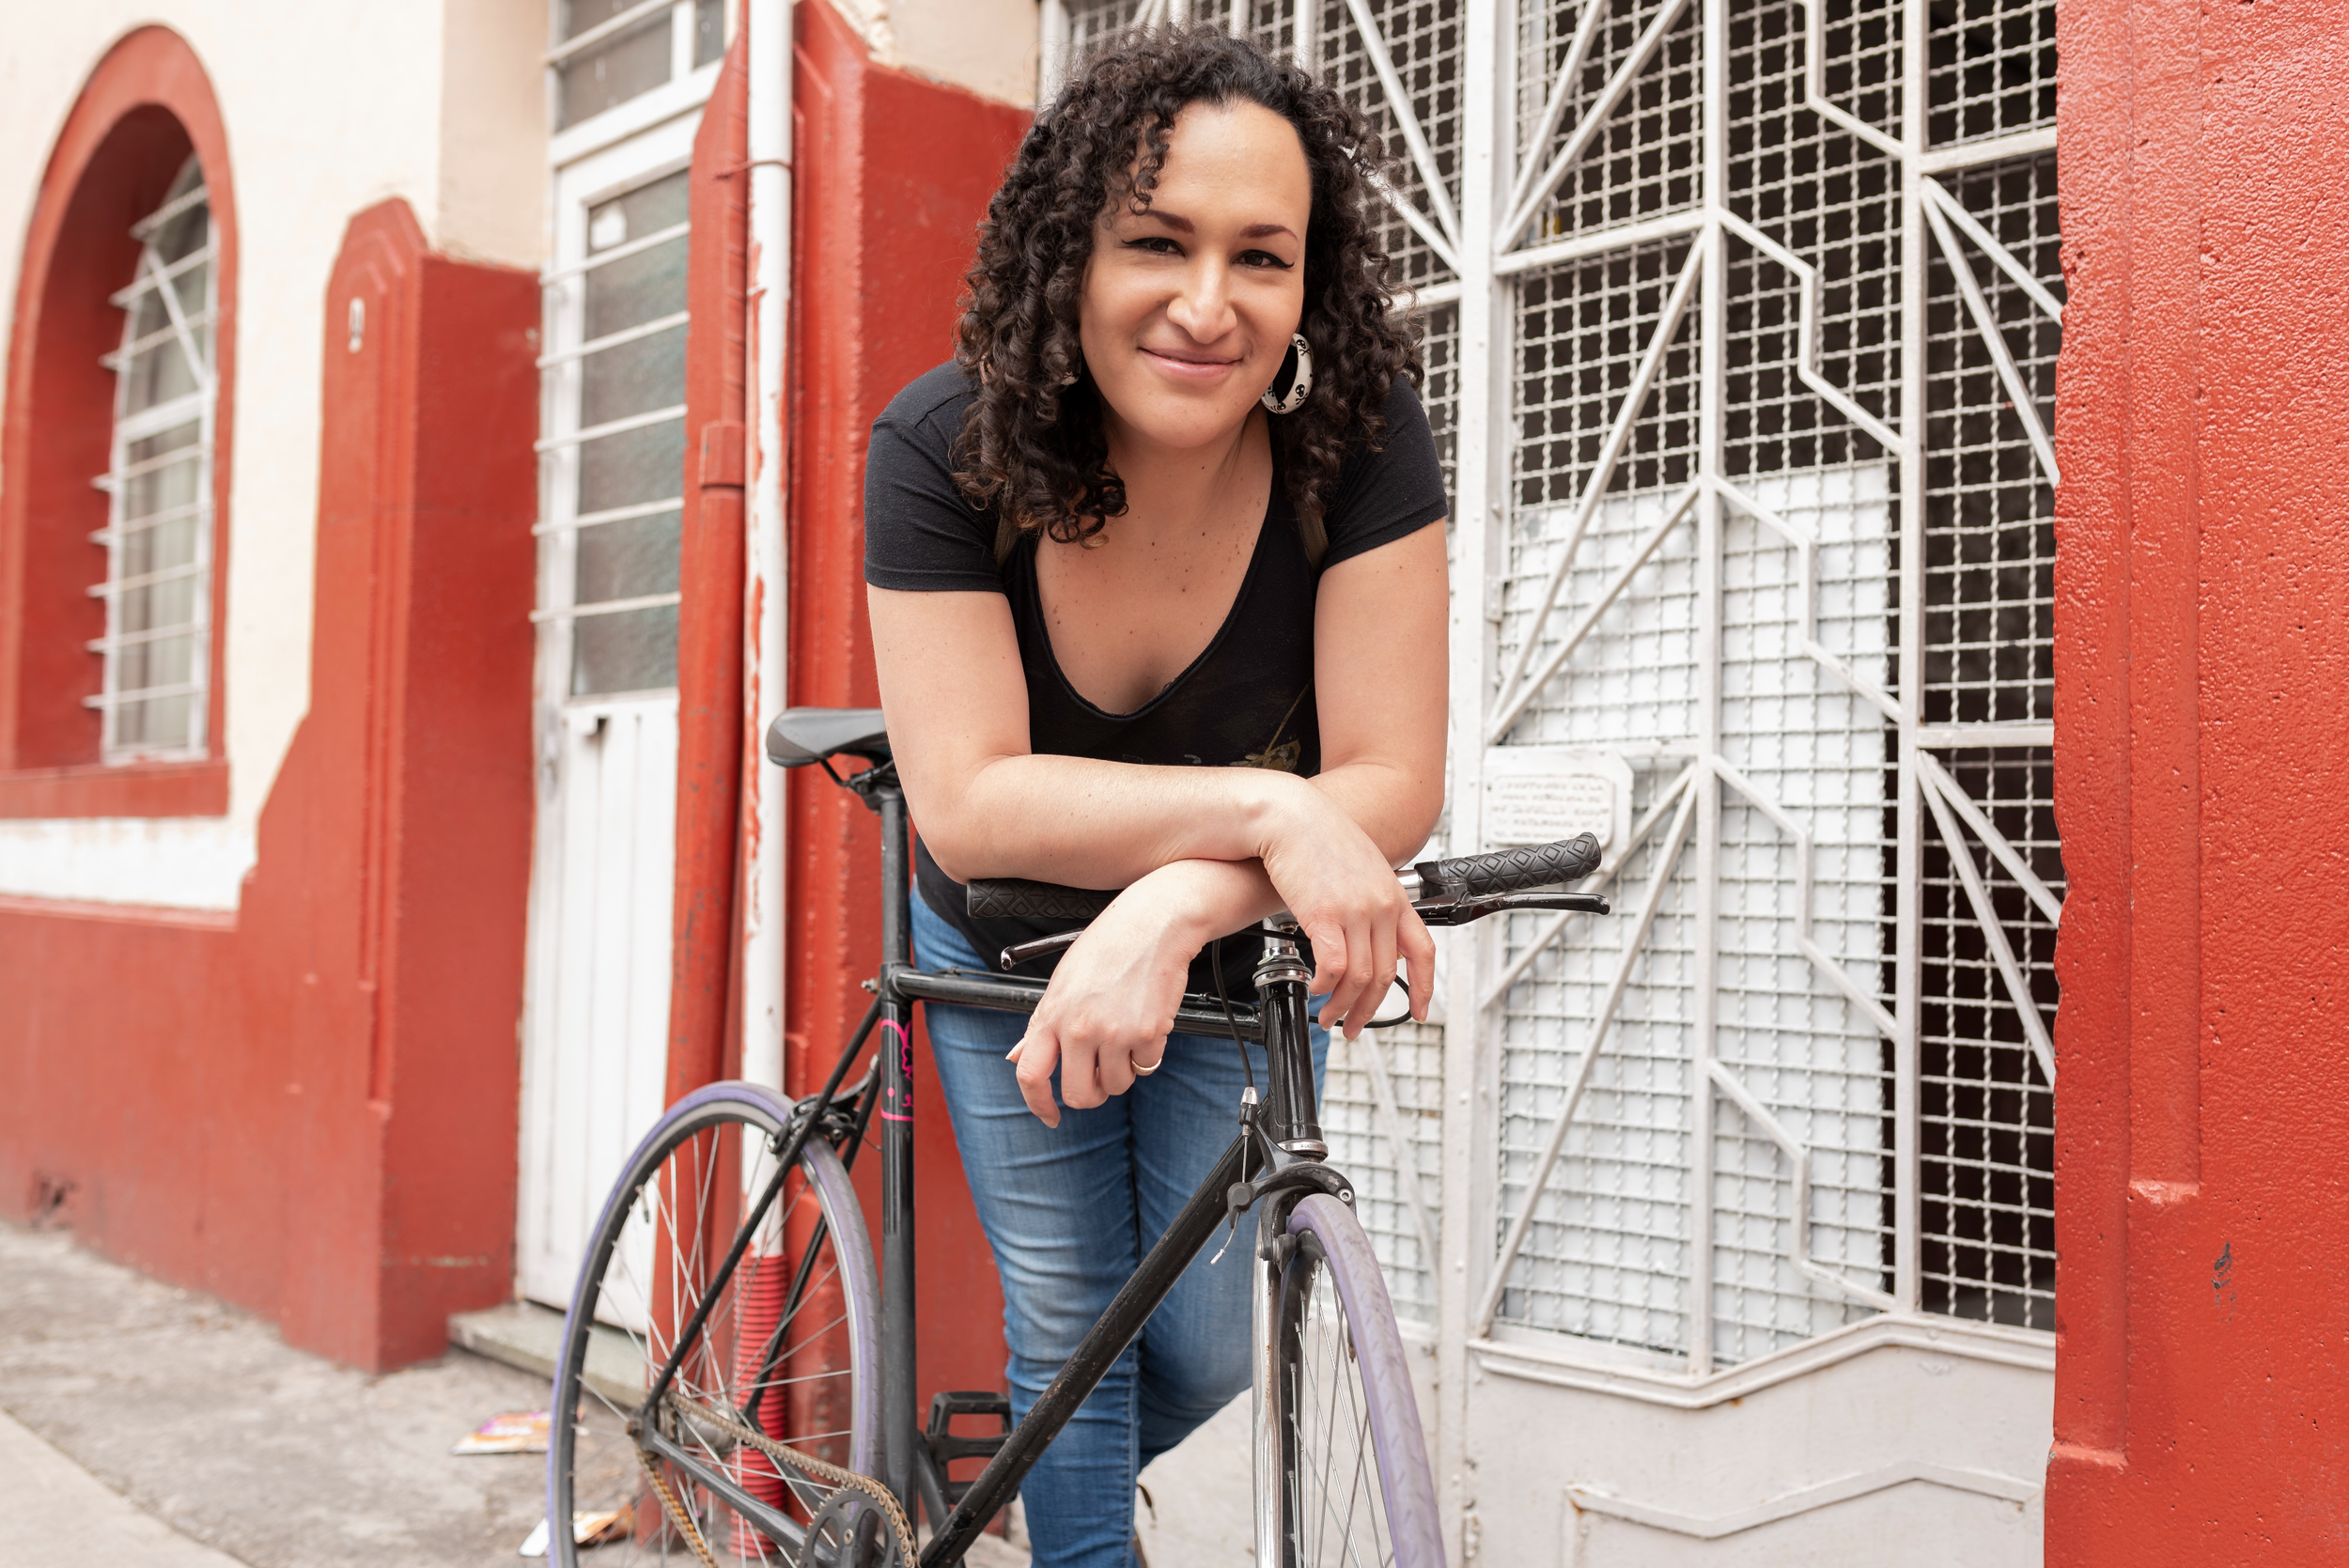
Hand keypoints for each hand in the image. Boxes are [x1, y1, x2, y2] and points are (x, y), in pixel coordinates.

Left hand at [1006, 870, 1203, 1125]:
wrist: (1152, 923)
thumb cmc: (1107, 947)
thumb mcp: (1062, 982)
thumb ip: (1040, 1026)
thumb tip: (1017, 1059)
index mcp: (1052, 1014)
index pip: (1030, 1075)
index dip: (1038, 1105)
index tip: (1050, 1115)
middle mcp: (1079, 1028)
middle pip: (1079, 1094)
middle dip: (1091, 1094)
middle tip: (1100, 1077)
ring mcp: (1114, 1032)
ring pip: (1117, 1085)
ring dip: (1123, 1071)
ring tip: (1125, 1037)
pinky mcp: (1148, 1033)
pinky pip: (1146, 1067)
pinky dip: (1148, 1054)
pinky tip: (1145, 1024)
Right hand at [1252, 776, 1434, 1038]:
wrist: (1288, 815)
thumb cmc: (1316, 836)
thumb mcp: (1360, 866)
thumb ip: (1371, 898)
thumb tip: (1368, 929)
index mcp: (1394, 895)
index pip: (1422, 949)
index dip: (1425, 986)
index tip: (1420, 1011)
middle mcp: (1380, 904)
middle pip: (1386, 974)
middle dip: (1369, 1009)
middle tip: (1353, 1026)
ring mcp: (1355, 910)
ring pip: (1361, 977)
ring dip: (1343, 1005)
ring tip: (1328, 1016)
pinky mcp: (1324, 914)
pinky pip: (1333, 966)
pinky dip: (1325, 985)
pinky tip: (1316, 988)